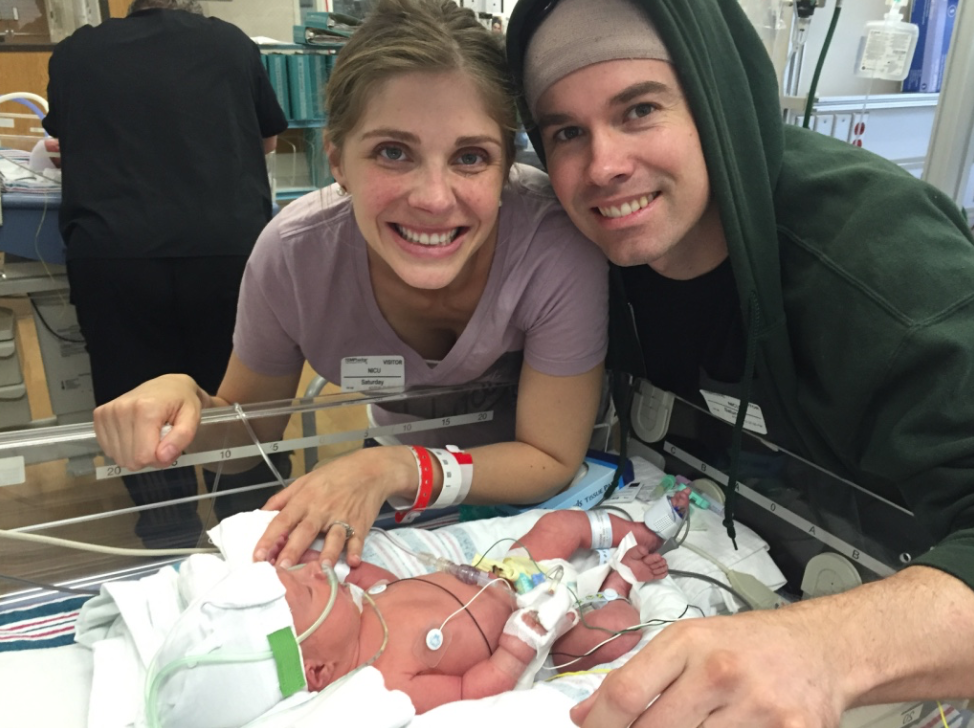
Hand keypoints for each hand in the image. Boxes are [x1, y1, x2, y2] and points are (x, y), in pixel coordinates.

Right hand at [93, 374, 203, 469]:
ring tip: (147, 436)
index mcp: (146, 409)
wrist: (166, 386)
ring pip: (118, 457)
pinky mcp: (100, 416)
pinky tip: (134, 434)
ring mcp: (107, 412)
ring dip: (135, 453)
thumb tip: (162, 457)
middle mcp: (122, 409)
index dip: (159, 460)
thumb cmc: (181, 402)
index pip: (144, 456)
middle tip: (159, 441)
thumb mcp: (192, 418)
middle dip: (147, 458)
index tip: (168, 448)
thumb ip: (182, 439)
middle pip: (130, 459)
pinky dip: (123, 448)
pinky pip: (108, 449)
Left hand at [253, 446, 417, 568]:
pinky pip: (358, 539)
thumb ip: (282, 498)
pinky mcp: (361, 524)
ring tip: (321, 569)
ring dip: (328, 553)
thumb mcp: (304, 481)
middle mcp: (322, 509)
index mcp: (305, 498)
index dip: (269, 538)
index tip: (258, 556)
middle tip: (281, 568)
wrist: (370, 469)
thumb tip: (260, 514)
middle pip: (305, 531)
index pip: (283, 520)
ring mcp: (342, 517)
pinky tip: (353, 561)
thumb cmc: (334, 475)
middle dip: (293, 549)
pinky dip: (356, 550)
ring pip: (333, 537)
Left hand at [571, 608, 844, 727]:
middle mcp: (721, 673)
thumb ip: (635, 677)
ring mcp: (758, 709)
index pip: (627, 693)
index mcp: (689, 644)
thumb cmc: (747, 645)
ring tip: (688, 726)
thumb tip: (582, 716)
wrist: (822, 649)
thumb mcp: (686, 643)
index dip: (600, 726)